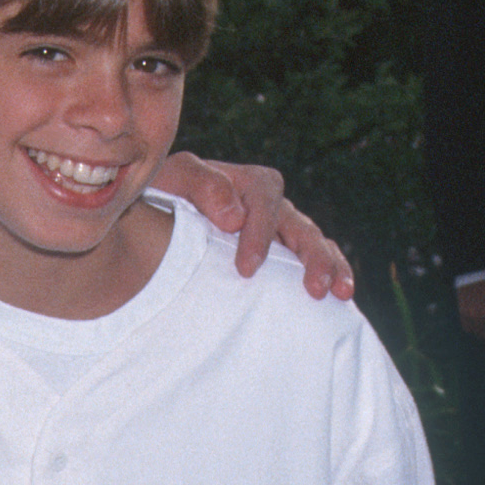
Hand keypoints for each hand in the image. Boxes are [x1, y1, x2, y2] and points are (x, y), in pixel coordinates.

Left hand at [155, 150, 354, 300]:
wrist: (144, 233)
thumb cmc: (155, 203)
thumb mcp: (167, 181)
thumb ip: (197, 183)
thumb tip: (235, 214)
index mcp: (242, 183)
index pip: (266, 195)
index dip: (261, 230)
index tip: (246, 268)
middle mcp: (265, 208)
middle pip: (300, 224)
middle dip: (312, 256)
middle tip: (316, 287)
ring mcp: (275, 235)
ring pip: (312, 245)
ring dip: (329, 267)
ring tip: (339, 294)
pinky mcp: (275, 262)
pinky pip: (306, 268)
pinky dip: (326, 280)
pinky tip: (338, 303)